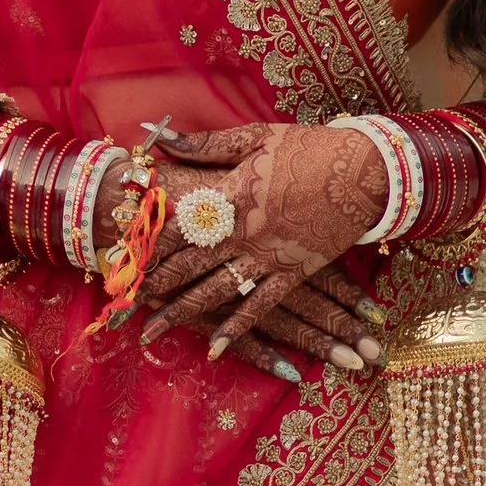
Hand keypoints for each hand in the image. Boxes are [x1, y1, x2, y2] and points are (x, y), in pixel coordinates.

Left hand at [138, 122, 389, 381]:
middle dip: (152, 286)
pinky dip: (237, 329)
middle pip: (188, 263)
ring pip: (216, 290)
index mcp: (231, 196)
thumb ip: (205, 144)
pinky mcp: (293, 271)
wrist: (366, 170)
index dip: (145, 243)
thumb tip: (158, 136)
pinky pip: (260, 305)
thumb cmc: (309, 148)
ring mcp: (269, 256)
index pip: (177, 224)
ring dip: (182, 313)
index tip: (118, 259)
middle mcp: (244, 232)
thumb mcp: (255, 137)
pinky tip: (216, 348)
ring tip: (150, 333)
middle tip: (120, 306)